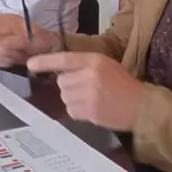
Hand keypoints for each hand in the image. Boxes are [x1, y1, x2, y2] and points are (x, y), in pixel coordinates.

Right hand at [0, 14, 57, 67]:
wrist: (47, 46)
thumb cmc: (40, 37)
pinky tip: (15, 59)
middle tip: (20, 50)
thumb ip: (14, 41)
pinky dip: (6, 62)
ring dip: (8, 57)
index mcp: (4, 21)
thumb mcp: (30, 36)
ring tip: (20, 54)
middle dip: (6, 50)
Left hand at [27, 52, 142, 131]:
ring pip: (65, 96)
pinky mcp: (89, 112)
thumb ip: (84, 65)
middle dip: (69, 85)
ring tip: (91, 99)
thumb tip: (59, 71)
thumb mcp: (106, 65)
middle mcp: (89, 76)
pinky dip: (78, 111)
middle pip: (62, 81)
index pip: (64, 59)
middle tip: (86, 88)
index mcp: (94, 60)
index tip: (30, 64)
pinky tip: (92, 109)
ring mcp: (89, 95)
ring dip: (73, 98)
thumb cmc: (123, 83)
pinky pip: (71, 110)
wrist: (140, 105)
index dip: (45, 61)